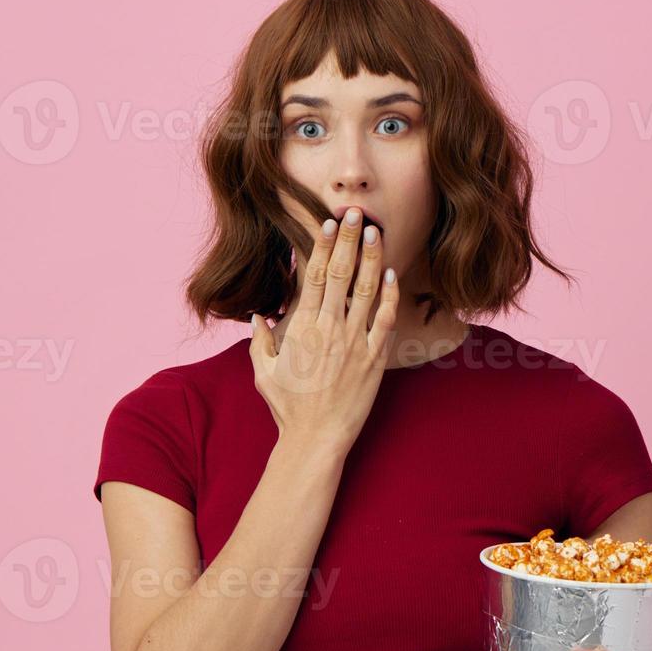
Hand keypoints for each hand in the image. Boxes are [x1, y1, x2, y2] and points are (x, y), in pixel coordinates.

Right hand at [249, 208, 398, 455]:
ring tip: (376, 231)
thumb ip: (260, 340)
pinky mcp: (375, 358)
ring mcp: (355, 342)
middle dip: (348, 240)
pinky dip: (389, 295)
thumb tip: (259, 315)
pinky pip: (385, 320)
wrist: (316, 438)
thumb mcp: (262, 371)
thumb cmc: (288, 407)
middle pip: (340, 273)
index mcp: (302, 327)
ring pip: (366, 290)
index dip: (322, 246)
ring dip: (371, 258)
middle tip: (356, 212)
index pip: (313, 276)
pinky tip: (392, 274)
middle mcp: (329, 329)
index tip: (328, 224)